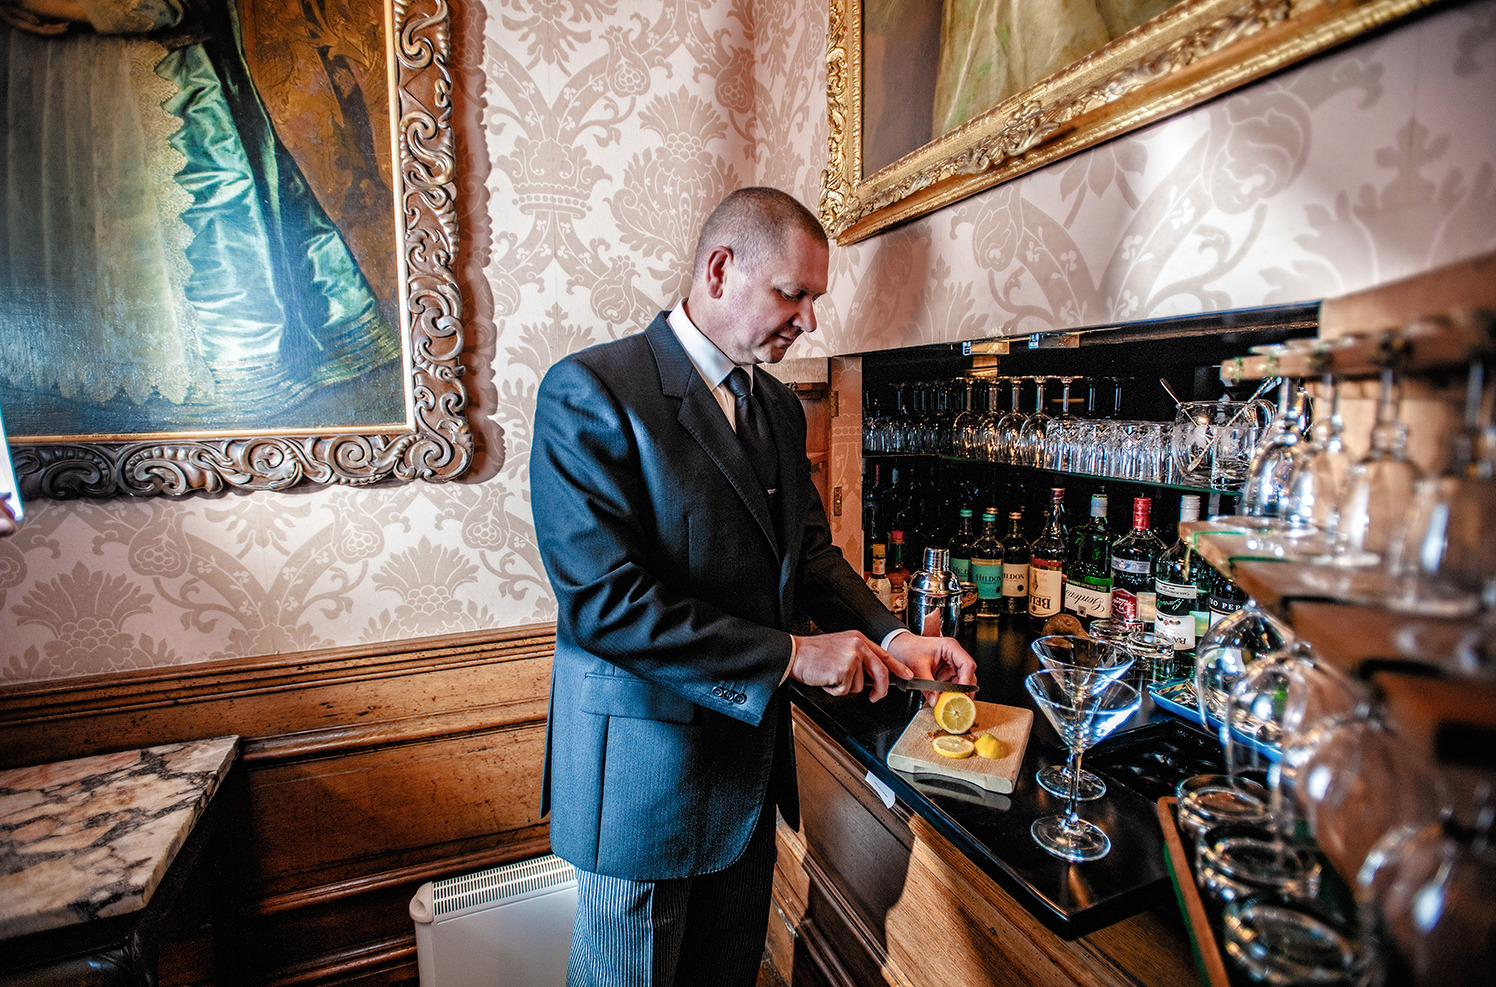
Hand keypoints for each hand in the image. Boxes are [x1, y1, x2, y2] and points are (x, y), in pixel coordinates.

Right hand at [0, 0, 77, 34]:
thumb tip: (37, 22)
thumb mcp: (10, 7)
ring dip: (55, 24)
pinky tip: (57, 18)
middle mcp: (26, 25)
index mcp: (23, 25)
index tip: (65, 30)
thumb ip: (23, 15)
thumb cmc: (2, 4)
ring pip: (44, 26)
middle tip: (69, 25)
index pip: (43, 31)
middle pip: (46, 30)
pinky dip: (49, 20)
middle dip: (58, 28)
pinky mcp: (26, 17)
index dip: (55, 31)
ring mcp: (26, 22)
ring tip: (67, 22)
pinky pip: (41, 21)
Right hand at [789, 630, 912, 701]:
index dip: (897, 667)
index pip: (884, 655)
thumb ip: (859, 657)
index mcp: (858, 639)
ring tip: (831, 676)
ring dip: (845, 687)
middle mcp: (858, 645)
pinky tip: (826, 679)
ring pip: (860, 685)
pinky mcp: (844, 670)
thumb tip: (871, 677)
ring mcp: (852, 657)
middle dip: (881, 689)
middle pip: (881, 672)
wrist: (794, 654)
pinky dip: (835, 690)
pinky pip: (846, 690)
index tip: (907, 676)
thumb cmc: (813, 654)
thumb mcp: (841, 647)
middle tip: (876, 697)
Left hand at [886, 632, 977, 706]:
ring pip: (962, 681)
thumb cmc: (908, 648)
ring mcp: (951, 664)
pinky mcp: (946, 672)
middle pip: (968, 674)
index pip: (967, 664)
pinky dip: (951, 693)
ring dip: (958, 693)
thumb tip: (934, 700)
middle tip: (961, 703)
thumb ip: (927, 686)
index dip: (967, 680)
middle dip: (965, 690)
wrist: (899, 647)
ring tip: (953, 704)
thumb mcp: (917, 667)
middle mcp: (953, 655)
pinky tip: (947, 700)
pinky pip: (953, 684)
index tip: (962, 692)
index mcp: (950, 647)